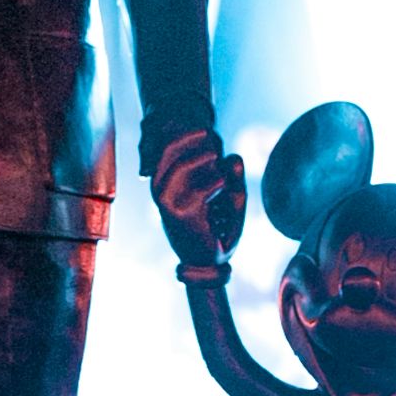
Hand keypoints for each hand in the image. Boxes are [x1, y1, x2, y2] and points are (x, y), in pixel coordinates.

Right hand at [151, 129, 246, 266]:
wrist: (210, 262)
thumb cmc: (218, 228)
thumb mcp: (229, 196)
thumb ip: (233, 176)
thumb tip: (235, 157)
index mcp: (165, 182)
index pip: (167, 146)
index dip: (189, 134)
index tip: (209, 132)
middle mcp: (160, 190)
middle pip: (172, 149)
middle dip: (199, 144)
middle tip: (218, 151)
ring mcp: (168, 202)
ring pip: (187, 166)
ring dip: (209, 164)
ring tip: (221, 171)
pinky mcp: (181, 215)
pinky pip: (203, 188)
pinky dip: (218, 185)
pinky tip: (223, 188)